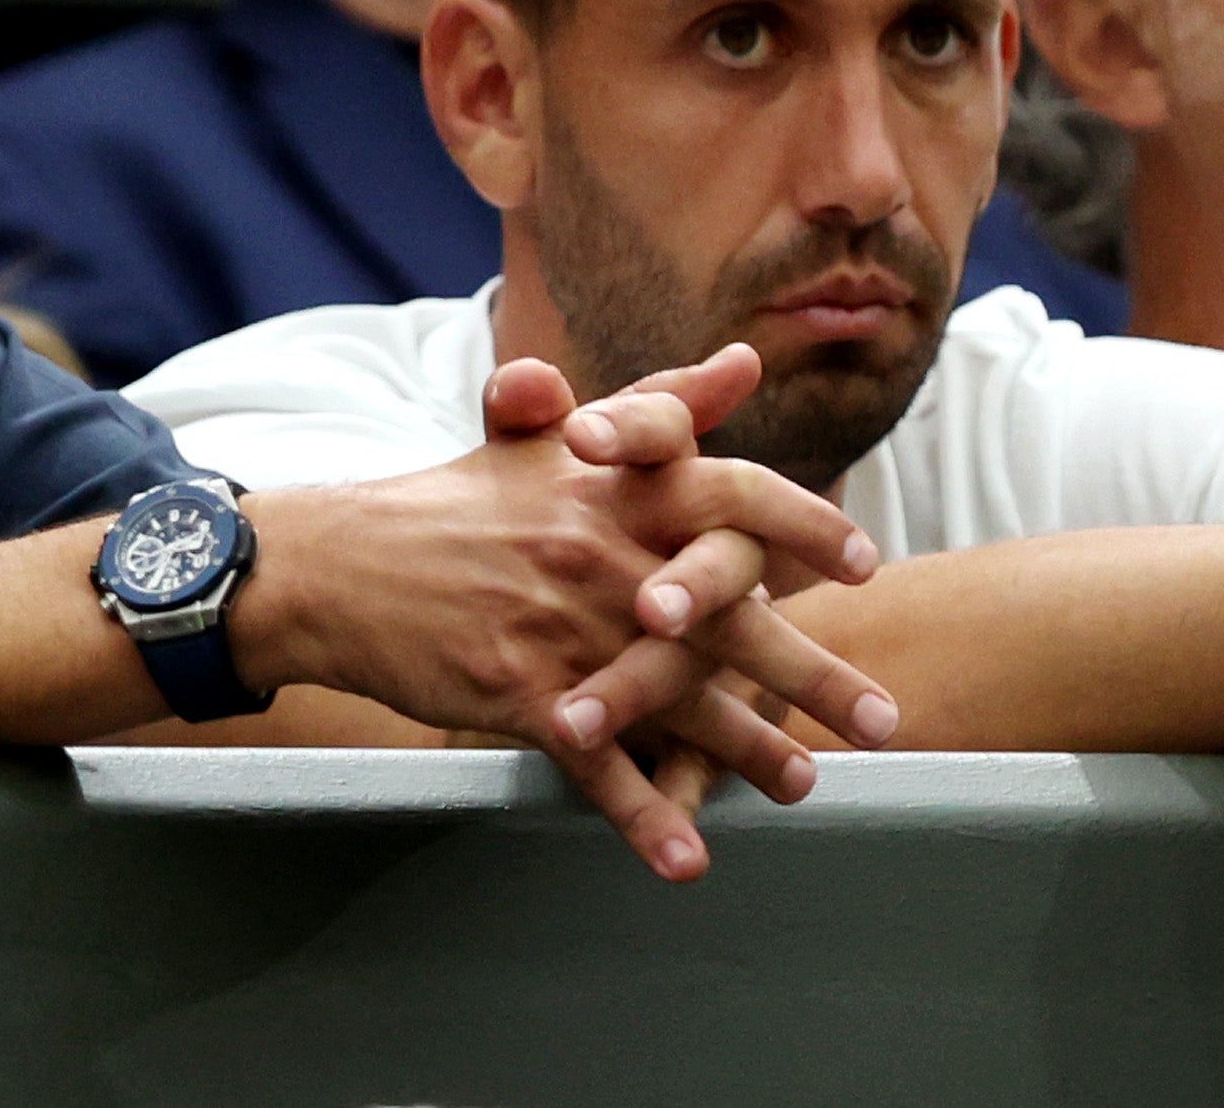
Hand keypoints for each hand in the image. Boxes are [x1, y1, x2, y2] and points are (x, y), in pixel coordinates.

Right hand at [235, 345, 893, 880]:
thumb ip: (657, 407)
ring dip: (748, 750)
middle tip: (883, 717)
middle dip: (811, 671)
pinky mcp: (521, 692)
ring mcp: (561, 628)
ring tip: (804, 784)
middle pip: (728, 616)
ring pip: (678, 699)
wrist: (340, 564)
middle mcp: (598, 554)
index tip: (865, 563)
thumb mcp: (548, 440)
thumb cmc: (452, 503)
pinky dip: (644, 816)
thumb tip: (741, 362)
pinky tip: (687, 860)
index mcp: (611, 489)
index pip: (729, 495)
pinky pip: (598, 764)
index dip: (801, 528)